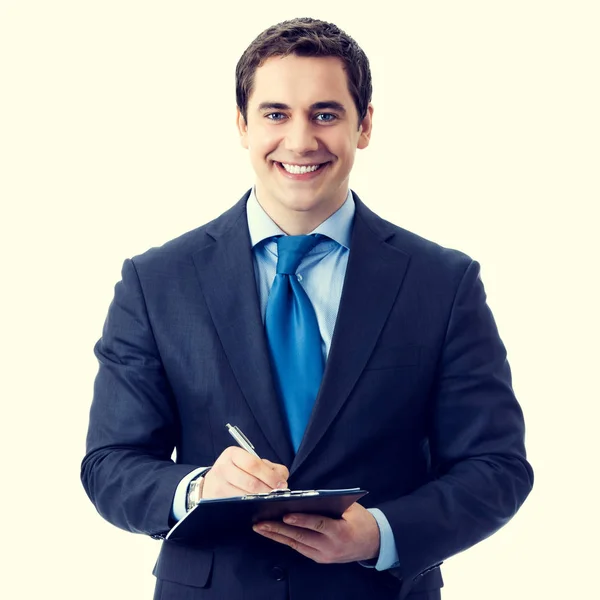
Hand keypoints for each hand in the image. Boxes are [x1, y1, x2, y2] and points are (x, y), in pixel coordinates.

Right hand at [202, 446, 288, 499]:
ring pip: (244, 495)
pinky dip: (249, 506)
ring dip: (259, 500)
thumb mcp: (250, 462)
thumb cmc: (237, 471)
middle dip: (267, 490)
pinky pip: (236, 504)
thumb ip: (269, 467)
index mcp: (233, 453)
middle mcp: (222, 467)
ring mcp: (217, 484)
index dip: (270, 476)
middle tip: (277, 495)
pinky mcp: (215, 499)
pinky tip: (255, 506)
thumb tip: (282, 480)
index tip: (281, 484)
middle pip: (250, 482)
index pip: (254, 464)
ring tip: (268, 501)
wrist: (213, 482)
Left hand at [253, 502, 379, 563]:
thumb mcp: (350, 508)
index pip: (317, 525)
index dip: (300, 520)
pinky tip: (273, 534)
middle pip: (300, 537)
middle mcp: (330, 547)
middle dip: (278, 529)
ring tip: (260, 528)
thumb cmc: (361, 521)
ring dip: (276, 536)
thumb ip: (330, 504)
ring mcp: (324, 556)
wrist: (373, 543)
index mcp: (339, 532)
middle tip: (261, 523)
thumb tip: (306, 498)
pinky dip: (285, 540)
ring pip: (296, 544)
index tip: (285, 516)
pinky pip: (299, 549)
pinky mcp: (319, 559)